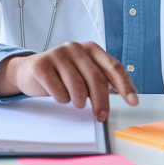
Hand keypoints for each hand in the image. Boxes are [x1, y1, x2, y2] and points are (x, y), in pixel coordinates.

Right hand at [0, 42, 137, 121]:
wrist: (30, 71)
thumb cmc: (62, 75)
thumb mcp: (84, 74)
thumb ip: (101, 82)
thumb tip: (123, 99)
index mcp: (91, 49)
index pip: (114, 67)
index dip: (125, 85)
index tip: (133, 101)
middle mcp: (76, 48)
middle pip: (96, 78)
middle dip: (101, 101)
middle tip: (101, 116)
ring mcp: (58, 54)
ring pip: (77, 86)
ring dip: (79, 101)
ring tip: (77, 103)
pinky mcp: (42, 64)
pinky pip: (58, 90)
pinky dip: (62, 99)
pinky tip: (60, 96)